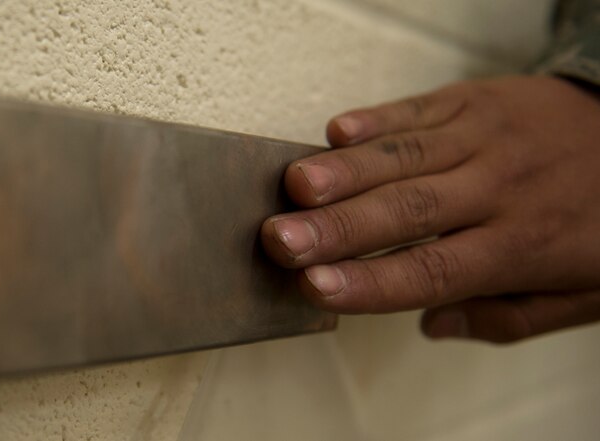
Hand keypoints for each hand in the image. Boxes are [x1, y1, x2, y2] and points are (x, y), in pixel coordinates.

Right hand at [261, 76, 599, 343]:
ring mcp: (484, 138)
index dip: (370, 282)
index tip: (316, 287)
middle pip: (407, 212)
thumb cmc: (599, 221)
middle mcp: (498, 189)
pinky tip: (335, 131)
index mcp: (520, 245)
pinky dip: (376, 119)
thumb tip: (434, 326)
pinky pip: (418, 110)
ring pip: (405, 156)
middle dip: (337, 227)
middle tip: (281, 240)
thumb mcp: (580, 293)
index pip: (432, 270)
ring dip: (344, 172)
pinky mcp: (472, 100)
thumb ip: (507, 318)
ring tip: (294, 187)